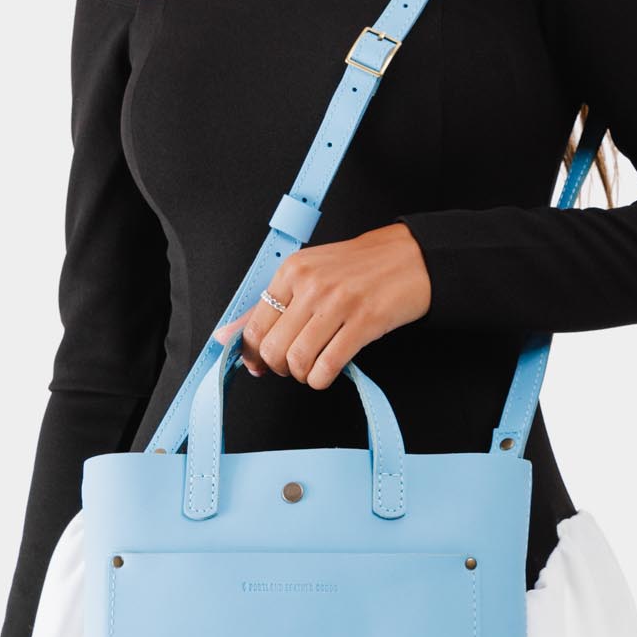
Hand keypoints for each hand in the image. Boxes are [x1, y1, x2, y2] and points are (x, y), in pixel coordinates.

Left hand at [212, 223, 430, 388]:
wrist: (410, 258)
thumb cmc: (359, 267)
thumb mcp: (309, 274)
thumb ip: (269, 306)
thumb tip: (226, 336)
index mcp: (293, 271)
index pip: (255, 325)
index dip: (253, 354)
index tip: (259, 364)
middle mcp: (311, 285)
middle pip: (273, 347)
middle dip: (278, 367)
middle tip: (290, 366)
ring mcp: (338, 303)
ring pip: (298, 360)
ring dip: (301, 375)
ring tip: (310, 369)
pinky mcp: (364, 322)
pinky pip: (328, 365)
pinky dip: (321, 379)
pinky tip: (326, 373)